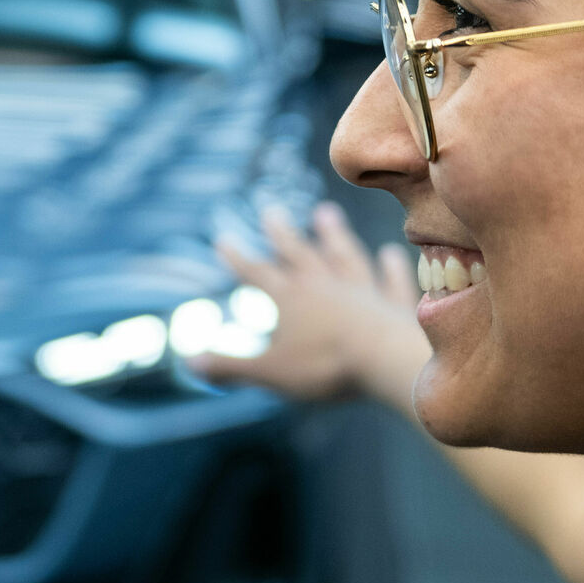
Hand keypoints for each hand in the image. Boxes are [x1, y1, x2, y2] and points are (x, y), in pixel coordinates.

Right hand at [189, 200, 425, 412]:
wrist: (388, 360)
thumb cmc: (326, 367)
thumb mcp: (270, 372)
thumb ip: (230, 367)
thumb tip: (189, 362)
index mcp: (290, 300)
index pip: (257, 273)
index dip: (238, 258)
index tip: (222, 240)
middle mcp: (324, 286)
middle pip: (298, 253)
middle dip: (281, 233)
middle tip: (270, 210)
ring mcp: (363, 290)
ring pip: (344, 255)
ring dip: (334, 235)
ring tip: (326, 213)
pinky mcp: (394, 303)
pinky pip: (391, 280)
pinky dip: (390, 267)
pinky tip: (390, 254)